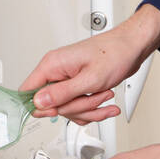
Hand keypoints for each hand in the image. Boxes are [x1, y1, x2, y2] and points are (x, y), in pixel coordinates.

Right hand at [18, 21, 149, 124]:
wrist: (132, 47)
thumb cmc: (115, 53)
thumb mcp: (90, 79)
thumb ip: (62, 93)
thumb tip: (38, 103)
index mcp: (52, 65)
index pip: (27, 91)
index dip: (40, 106)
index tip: (57, 111)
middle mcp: (56, 72)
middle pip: (51, 105)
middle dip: (76, 106)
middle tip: (94, 96)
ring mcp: (67, 79)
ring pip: (67, 109)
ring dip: (88, 108)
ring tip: (105, 96)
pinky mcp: (77, 86)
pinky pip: (78, 107)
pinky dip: (93, 109)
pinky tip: (107, 104)